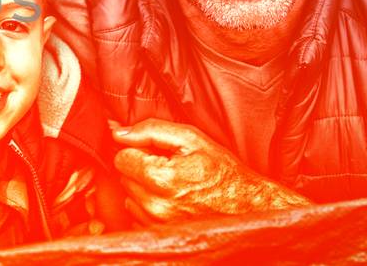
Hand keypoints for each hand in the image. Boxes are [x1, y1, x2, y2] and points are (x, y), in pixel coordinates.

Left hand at [111, 119, 308, 224]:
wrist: (247, 207)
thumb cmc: (222, 174)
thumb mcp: (192, 140)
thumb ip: (151, 131)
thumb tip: (118, 132)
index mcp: (161, 178)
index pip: (121, 158)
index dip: (138, 151)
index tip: (156, 154)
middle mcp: (156, 205)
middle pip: (124, 178)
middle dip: (141, 170)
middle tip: (170, 169)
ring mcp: (156, 223)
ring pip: (129, 197)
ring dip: (144, 190)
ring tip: (173, 186)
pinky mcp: (158, 235)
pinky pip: (137, 216)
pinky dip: (149, 208)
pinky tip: (171, 202)